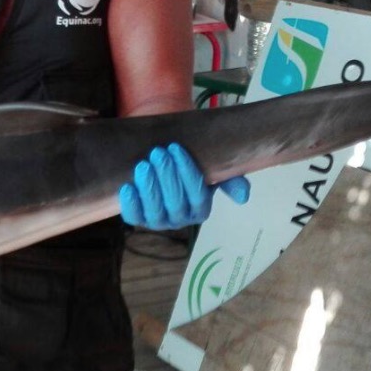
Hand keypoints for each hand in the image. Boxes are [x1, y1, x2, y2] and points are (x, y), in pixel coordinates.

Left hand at [119, 143, 249, 230]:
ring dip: (149, 188)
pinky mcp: (138, 217)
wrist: (163, 156)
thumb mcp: (213, 167)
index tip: (177, 150)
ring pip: (155, 212)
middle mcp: (180, 219)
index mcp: (201, 210)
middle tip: (159, 153)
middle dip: (167, 177)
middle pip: (176, 204)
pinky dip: (131, 204)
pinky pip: (134, 216)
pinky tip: (127, 186)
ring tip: (144, 165)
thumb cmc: (191, 161)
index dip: (187, 174)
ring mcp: (158, 220)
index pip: (198, 197)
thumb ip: (230, 180)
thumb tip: (243, 196)